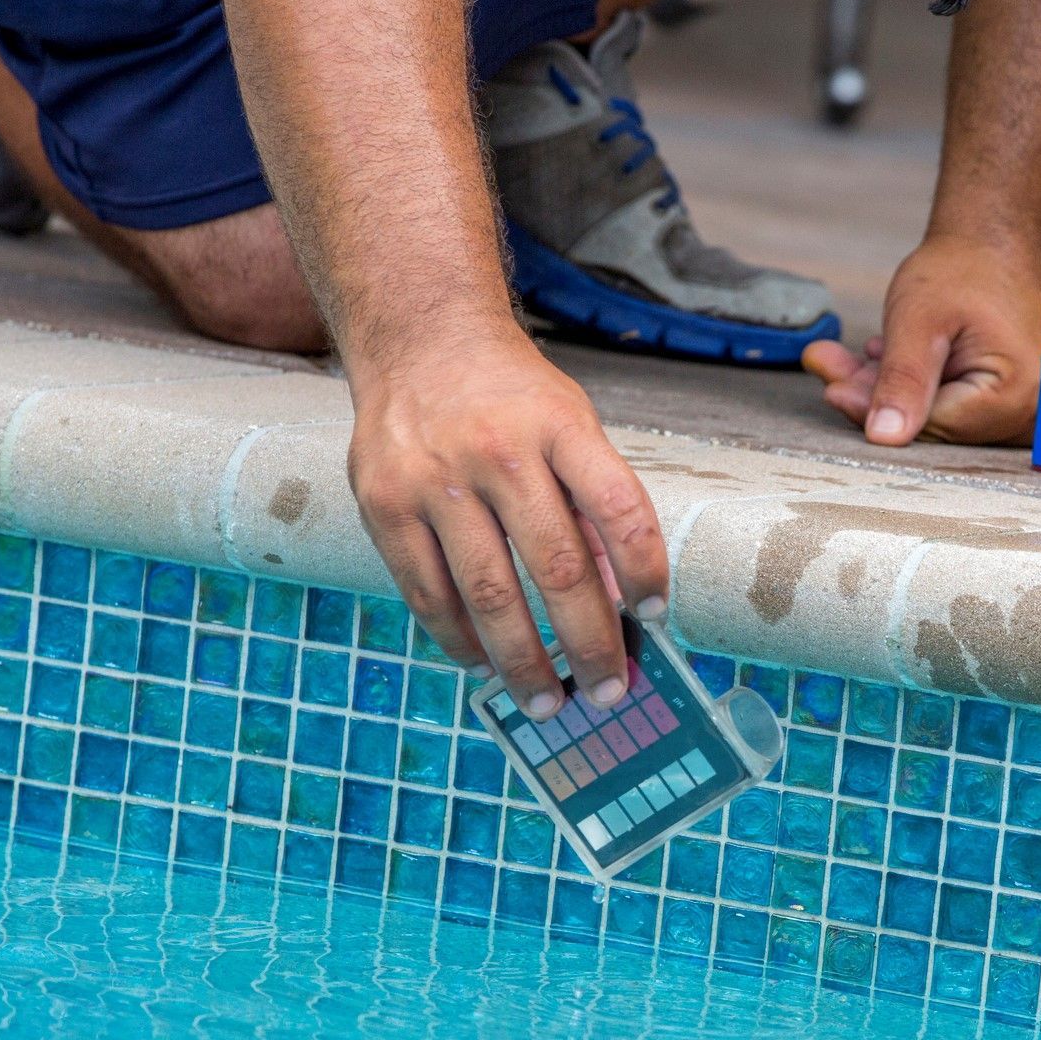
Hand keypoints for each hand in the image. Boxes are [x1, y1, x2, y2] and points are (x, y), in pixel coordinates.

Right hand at [346, 337, 668, 718]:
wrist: (419, 338)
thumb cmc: (512, 396)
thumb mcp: (570, 422)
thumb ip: (592, 501)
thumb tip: (616, 601)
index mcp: (559, 426)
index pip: (618, 507)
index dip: (643, 569)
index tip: (656, 614)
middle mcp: (498, 450)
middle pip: (557, 567)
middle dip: (588, 642)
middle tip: (608, 690)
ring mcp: (434, 478)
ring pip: (488, 594)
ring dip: (523, 661)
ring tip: (548, 701)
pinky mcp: (384, 503)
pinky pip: (427, 592)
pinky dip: (459, 639)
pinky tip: (484, 663)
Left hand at [802, 235, 1040, 446]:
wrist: (996, 239)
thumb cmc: (965, 268)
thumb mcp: (920, 319)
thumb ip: (902, 380)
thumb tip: (884, 437)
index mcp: (1013, 394)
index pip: (932, 426)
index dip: (878, 410)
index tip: (834, 391)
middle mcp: (1025, 409)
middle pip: (933, 422)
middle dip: (876, 396)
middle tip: (827, 366)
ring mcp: (1018, 404)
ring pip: (934, 412)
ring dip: (886, 386)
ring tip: (844, 357)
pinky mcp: (1002, 397)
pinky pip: (947, 401)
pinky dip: (910, 381)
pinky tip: (879, 355)